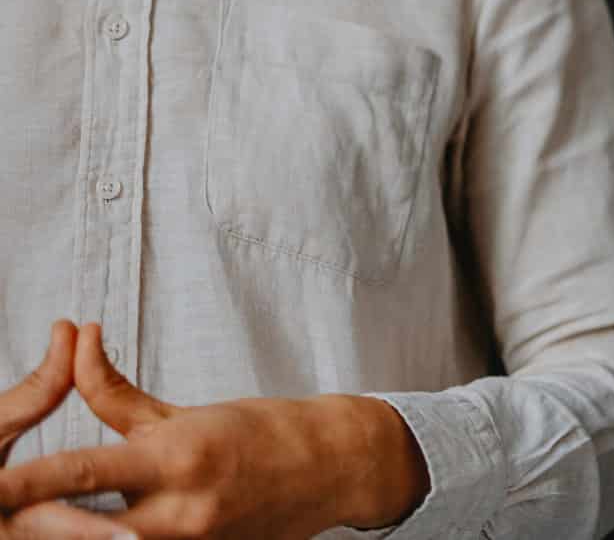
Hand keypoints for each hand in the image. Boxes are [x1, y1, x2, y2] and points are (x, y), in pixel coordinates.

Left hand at [0, 325, 427, 539]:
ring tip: (42, 521)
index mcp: (175, 457)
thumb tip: (71, 341)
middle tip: (2, 512)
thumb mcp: (182, 412)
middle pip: (79, 529)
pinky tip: (107, 530)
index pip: (79, 471)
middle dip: (32, 523)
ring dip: (74, 533)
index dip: (22, 483)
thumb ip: (113, 391)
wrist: (332, 469)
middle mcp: (180, 510)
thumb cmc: (262, 432)